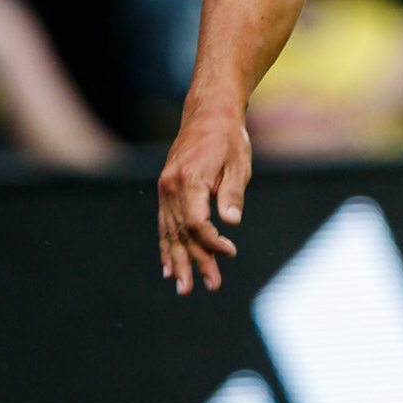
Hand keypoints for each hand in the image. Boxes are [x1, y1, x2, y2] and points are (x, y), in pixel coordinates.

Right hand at [157, 115, 250, 294]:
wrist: (208, 115)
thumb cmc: (229, 139)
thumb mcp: (238, 163)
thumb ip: (232, 194)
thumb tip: (232, 222)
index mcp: (190, 180)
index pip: (196, 223)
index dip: (211, 242)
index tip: (230, 252)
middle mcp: (171, 187)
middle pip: (182, 233)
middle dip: (195, 262)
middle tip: (209, 286)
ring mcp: (165, 189)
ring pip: (170, 232)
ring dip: (178, 261)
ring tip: (184, 287)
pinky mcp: (166, 190)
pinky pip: (164, 224)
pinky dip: (166, 246)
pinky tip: (168, 267)